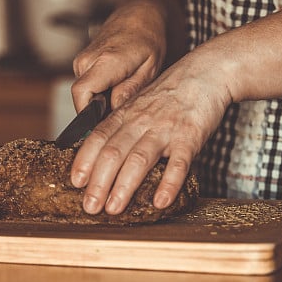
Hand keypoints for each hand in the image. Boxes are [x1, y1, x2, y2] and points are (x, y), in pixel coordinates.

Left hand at [70, 50, 232, 215]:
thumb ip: (121, 127)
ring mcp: (165, 129)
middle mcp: (141, 122)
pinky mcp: (190, 137)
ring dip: (124, 186)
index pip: (97, 138)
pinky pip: (178, 163)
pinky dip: (168, 184)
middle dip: (98, 183)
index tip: (75, 182)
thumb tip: (101, 156)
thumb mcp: (138, 105)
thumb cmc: (171, 94)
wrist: (205, 72)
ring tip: (114, 209)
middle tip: (91, 207)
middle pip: (113, 153)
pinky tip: (160, 202)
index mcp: (126, 115)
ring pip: (138, 159)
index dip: (84, 161)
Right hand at [71, 0, 171, 112]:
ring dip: (100, 101)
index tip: (104, 124)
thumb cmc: (148, 37)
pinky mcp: (82, 63)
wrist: (139, 13)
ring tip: (122, 93)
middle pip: (82, 98)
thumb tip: (114, 112)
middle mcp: (87, 60)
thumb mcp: (150, 68)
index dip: (89, 114)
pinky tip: (116, 86)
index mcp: (105, 61)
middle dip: (99, 111)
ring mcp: (82, 60)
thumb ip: (130, 91)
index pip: (82, 93)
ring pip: (84, 94)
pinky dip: (99, 92)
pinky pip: (86, 86)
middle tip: (122, 111)